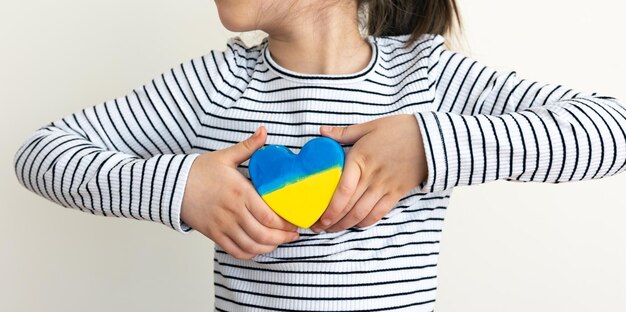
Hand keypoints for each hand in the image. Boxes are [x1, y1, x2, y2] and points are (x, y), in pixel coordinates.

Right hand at [181, 126, 298, 259]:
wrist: (172, 185)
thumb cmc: (200, 171)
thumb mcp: (226, 156)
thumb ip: (249, 146)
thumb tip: (264, 130)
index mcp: (240, 192)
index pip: (269, 216)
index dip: (285, 224)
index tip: (295, 222)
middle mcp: (233, 212)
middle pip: (264, 234)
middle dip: (283, 238)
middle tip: (293, 235)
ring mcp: (223, 226)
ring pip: (251, 246)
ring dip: (268, 247)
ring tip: (279, 241)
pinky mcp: (214, 235)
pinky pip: (236, 251)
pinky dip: (250, 253)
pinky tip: (258, 248)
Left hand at [311, 114, 427, 232]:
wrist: (431, 139)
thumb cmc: (399, 130)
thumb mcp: (369, 127)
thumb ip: (344, 132)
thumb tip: (322, 131)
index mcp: (360, 159)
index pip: (343, 190)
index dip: (330, 208)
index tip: (318, 218)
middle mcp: (371, 177)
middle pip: (348, 206)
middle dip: (331, 221)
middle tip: (318, 228)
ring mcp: (385, 187)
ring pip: (361, 213)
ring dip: (345, 225)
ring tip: (332, 229)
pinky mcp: (396, 194)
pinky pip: (378, 213)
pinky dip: (365, 222)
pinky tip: (355, 225)